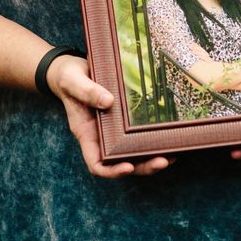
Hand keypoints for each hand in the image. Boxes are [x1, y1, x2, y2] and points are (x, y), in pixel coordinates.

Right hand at [46, 54, 172, 177]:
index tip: (128, 167)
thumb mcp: (73, 81)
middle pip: (122, 162)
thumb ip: (87, 91)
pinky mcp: (125, 119)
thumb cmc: (69, 77)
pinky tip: (169, 138)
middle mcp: (101, 136)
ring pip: (134, 152)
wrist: (74, 70)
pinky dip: (153, 140)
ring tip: (171, 156)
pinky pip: (139, 135)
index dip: (112, 171)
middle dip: (142, 166)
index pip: (96, 163)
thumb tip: (109, 102)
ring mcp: (114, 130)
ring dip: (151, 158)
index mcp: (86, 133)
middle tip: (163, 162)